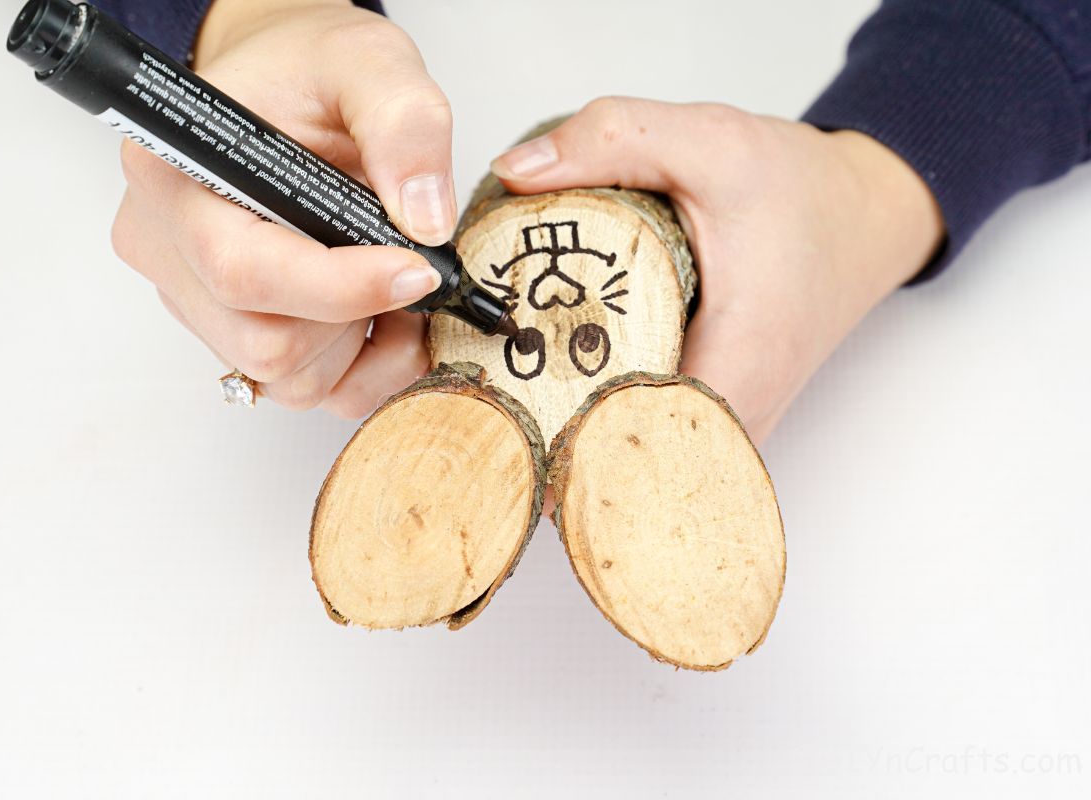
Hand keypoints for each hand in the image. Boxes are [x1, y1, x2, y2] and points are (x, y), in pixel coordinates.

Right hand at [110, 0, 455, 415]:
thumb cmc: (308, 70)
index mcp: (174, 176)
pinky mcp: (226, 333)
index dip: (341, 288)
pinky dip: (354, 367)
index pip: (244, 272)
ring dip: (359, 345)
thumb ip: (404, 124)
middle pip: (264, 342)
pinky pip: (296, 389)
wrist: (288, 87)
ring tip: (390, 278)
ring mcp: (191, 299)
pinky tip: (375, 314)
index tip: (416, 269)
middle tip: (409, 266)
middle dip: (356, 317)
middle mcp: (166, 247)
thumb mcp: (369, 63)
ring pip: (284, 377)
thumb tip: (425, 220)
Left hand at [491, 98, 943, 443]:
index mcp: (742, 359)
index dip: (561, 449)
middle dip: (547, 450)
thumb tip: (514, 175)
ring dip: (570, 446)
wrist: (865, 214)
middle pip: (628, 468)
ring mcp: (731, 424)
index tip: (499, 429)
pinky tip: (554, 400)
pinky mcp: (719, 416)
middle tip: (478, 415)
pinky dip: (601, 432)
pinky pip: (652, 445)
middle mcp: (740, 414)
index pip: (640, 446)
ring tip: (503, 411)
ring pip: (638, 467)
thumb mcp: (710, 141)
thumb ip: (613, 140)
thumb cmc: (803, 190)